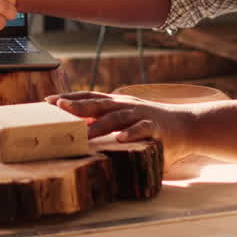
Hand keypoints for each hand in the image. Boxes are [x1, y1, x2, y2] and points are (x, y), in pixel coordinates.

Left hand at [46, 91, 196, 166]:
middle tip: (57, 107)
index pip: (89, 97)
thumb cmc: (153, 127)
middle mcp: (126, 106)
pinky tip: (120, 139)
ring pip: (116, 118)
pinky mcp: (156, 128)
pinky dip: (131, 134)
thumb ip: (107, 126)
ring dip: (99, 125)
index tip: (48, 101)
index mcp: (117, 104)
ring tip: (84, 133)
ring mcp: (141, 115)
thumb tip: (81, 136)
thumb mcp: (127, 122)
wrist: (188, 126)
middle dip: (77, 105)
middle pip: (98, 104)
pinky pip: (142, 129)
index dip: (69, 98)